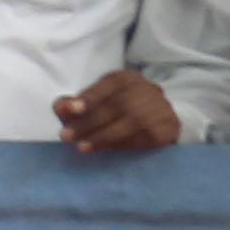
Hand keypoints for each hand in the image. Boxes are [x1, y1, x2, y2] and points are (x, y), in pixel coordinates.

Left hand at [58, 69, 183, 154]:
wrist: (157, 122)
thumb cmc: (116, 112)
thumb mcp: (93, 104)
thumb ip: (73, 106)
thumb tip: (61, 107)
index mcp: (127, 78)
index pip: (109, 83)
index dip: (90, 96)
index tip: (71, 110)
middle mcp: (147, 89)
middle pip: (119, 104)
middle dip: (89, 122)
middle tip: (66, 136)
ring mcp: (161, 107)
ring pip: (133, 122)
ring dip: (104, 136)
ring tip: (82, 147)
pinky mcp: (169, 127)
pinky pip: (146, 137)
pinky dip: (123, 145)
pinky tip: (107, 151)